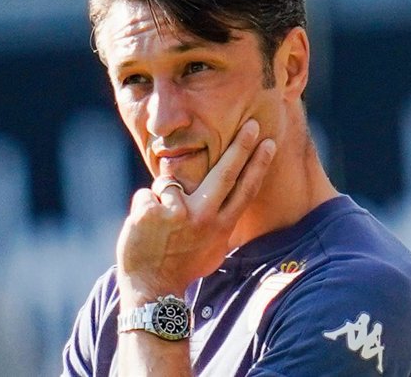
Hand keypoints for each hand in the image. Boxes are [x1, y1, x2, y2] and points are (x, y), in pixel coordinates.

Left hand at [116, 119, 276, 304]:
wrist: (152, 286)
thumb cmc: (182, 266)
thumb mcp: (211, 249)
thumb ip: (218, 223)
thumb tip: (227, 202)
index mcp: (220, 226)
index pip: (244, 190)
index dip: (258, 164)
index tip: (269, 143)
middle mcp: (204, 217)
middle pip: (226, 172)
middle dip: (240, 146)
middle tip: (250, 123)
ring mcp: (178, 213)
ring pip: (169, 182)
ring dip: (159, 199)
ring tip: (157, 227)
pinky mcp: (152, 211)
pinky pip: (145, 195)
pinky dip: (141, 209)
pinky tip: (143, 230)